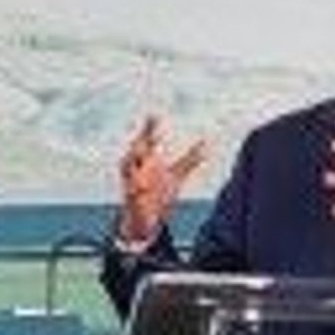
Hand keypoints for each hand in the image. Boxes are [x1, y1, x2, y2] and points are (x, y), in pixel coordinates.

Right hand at [117, 115, 208, 242]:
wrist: (144, 221)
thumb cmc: (158, 195)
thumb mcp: (177, 176)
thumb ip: (190, 160)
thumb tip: (206, 145)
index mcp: (147, 161)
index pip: (147, 141)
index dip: (149, 127)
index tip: (153, 113)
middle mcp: (136, 169)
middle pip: (137, 150)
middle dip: (142, 140)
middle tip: (148, 131)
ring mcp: (131, 183)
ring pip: (128, 167)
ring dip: (134, 160)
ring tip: (143, 152)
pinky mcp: (131, 200)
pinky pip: (131, 192)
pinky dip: (135, 189)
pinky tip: (141, 186)